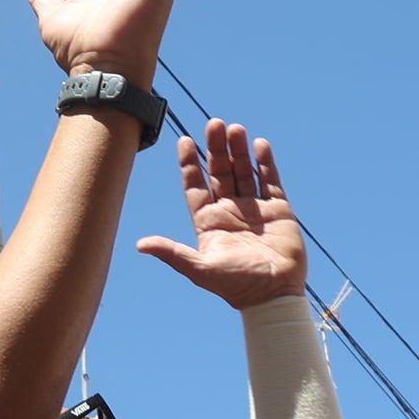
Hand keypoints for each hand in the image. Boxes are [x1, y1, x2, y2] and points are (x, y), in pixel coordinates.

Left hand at [135, 118, 304, 308]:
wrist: (274, 294)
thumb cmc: (237, 285)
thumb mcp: (200, 269)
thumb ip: (173, 253)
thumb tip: (140, 244)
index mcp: (209, 222)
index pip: (195, 186)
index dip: (190, 164)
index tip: (184, 140)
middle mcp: (230, 211)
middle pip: (220, 172)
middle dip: (216, 148)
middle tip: (213, 124)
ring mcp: (254, 208)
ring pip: (244, 171)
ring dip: (239, 150)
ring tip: (234, 128)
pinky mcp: (278, 210)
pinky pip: (270, 180)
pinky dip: (265, 163)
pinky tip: (259, 144)